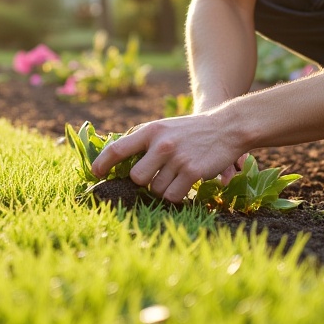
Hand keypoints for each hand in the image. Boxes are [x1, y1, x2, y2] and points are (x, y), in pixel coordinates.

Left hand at [90, 113, 246, 203]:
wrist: (227, 127)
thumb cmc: (192, 131)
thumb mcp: (165, 127)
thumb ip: (143, 140)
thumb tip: (116, 157)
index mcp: (151, 131)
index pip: (117, 148)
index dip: (102, 163)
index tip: (95, 174)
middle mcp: (161, 144)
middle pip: (136, 178)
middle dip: (143, 182)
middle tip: (156, 176)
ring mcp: (176, 158)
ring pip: (155, 190)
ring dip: (163, 189)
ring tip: (176, 176)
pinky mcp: (192, 172)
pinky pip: (172, 196)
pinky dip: (176, 195)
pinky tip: (184, 184)